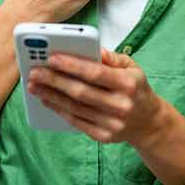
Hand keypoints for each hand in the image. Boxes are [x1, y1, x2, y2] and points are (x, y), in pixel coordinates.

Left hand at [26, 47, 167, 145]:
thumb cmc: (136, 88)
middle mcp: (121, 105)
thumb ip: (111, 57)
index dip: (72, 65)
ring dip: (51, 96)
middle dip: (54, 81)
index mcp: (128, 83)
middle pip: (81, 92)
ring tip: (35, 86)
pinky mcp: (104, 136)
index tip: (51, 58)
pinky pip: (76, 122)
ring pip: (75, 108)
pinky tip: (47, 100)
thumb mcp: (132, 67)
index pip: (96, 73)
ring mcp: (112, 123)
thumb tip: (92, 49)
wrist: (149, 122)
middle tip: (35, 72)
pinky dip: (59, 110)